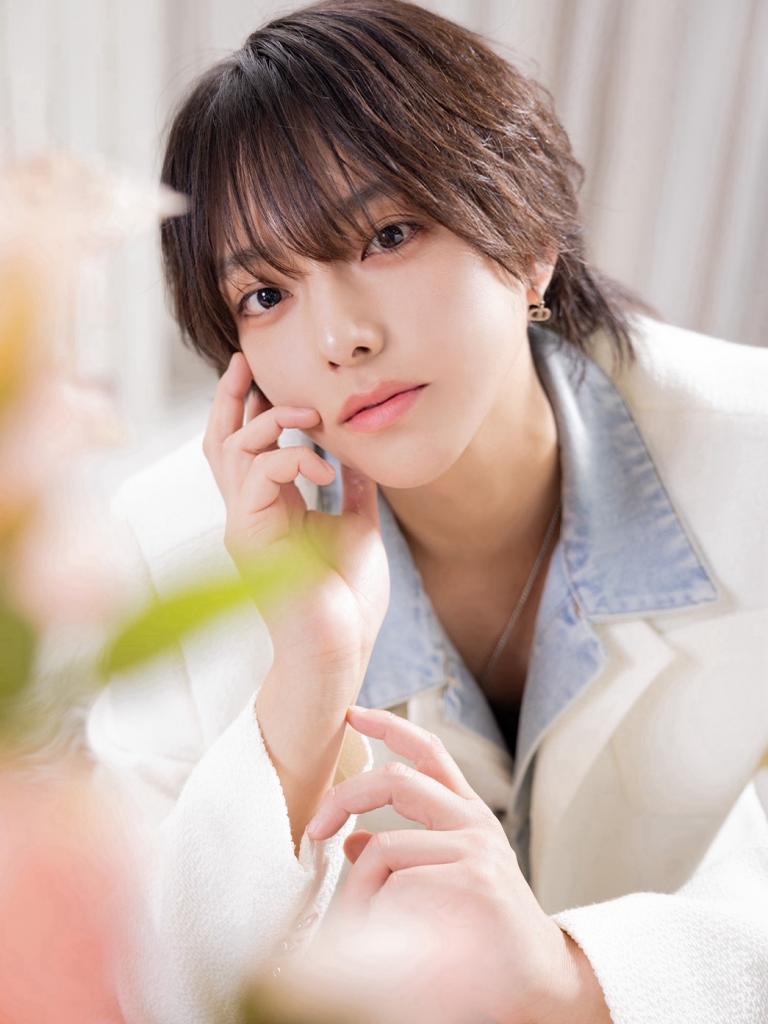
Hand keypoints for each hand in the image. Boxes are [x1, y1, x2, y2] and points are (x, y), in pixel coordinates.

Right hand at [202, 352, 389, 711]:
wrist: (338, 650)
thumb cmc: (344, 602)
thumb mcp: (356, 530)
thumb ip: (353, 492)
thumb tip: (361, 457)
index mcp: (271, 510)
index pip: (247, 448)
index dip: (249, 409)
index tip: (263, 374)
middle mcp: (249, 513)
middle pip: (220, 441)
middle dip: (230, 397)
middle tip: (242, 360)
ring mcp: (244, 524)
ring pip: (230, 449)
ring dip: (268, 420)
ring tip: (308, 415)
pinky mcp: (249, 534)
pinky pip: (258, 474)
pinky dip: (290, 457)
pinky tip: (322, 466)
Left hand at [307, 707, 610, 1023]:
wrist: (539, 984)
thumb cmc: (484, 935)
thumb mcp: (447, 879)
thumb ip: (403, 851)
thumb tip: (350, 840)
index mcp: (467, 816)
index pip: (426, 753)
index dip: (387, 725)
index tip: (351, 715)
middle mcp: (473, 823)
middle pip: (395, 780)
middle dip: (344, 797)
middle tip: (314, 828)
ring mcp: (475, 850)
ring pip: (383, 850)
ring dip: (359, 895)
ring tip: (361, 936)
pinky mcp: (472, 881)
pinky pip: (396, 891)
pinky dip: (379, 920)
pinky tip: (399, 947)